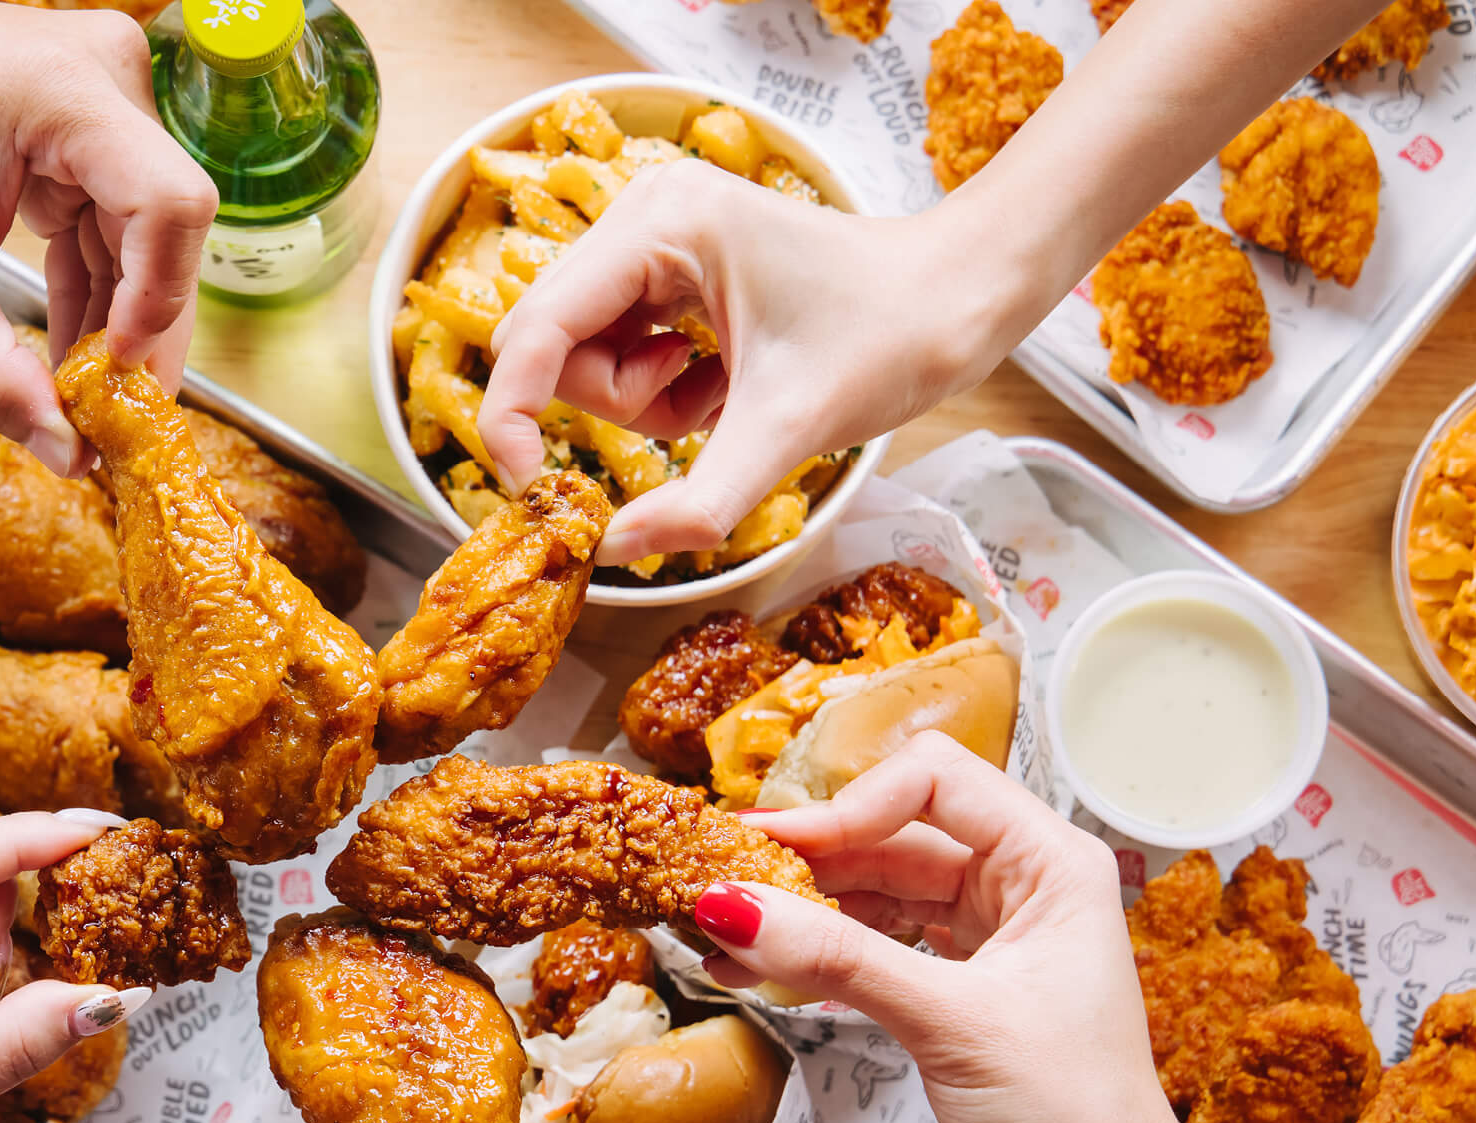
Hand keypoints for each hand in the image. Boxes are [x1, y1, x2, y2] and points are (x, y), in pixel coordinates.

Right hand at [476, 164, 1017, 567]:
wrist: (962, 297)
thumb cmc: (892, 335)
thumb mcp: (790, 429)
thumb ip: (699, 500)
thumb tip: (612, 552)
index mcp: (659, 224)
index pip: (535, 328)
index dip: (513, 413)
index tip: (530, 487)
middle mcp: (644, 217)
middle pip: (553, 345)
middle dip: (613, 405)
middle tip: (699, 413)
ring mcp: (656, 243)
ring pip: (586, 359)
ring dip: (645, 404)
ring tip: (726, 395)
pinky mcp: (674, 272)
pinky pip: (624, 355)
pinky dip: (667, 392)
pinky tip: (728, 382)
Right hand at [687, 733, 1193, 1122]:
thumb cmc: (1073, 1117)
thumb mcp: (949, 1024)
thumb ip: (840, 959)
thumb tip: (734, 906)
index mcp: (1048, 863)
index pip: (933, 781)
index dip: (848, 806)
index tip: (774, 850)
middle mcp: (1020, 884)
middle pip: (891, 832)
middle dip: (806, 858)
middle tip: (717, 879)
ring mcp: (988, 936)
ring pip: (876, 889)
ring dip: (800, 908)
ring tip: (720, 931)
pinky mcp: (958, 987)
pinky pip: (875, 943)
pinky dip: (818, 952)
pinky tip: (757, 966)